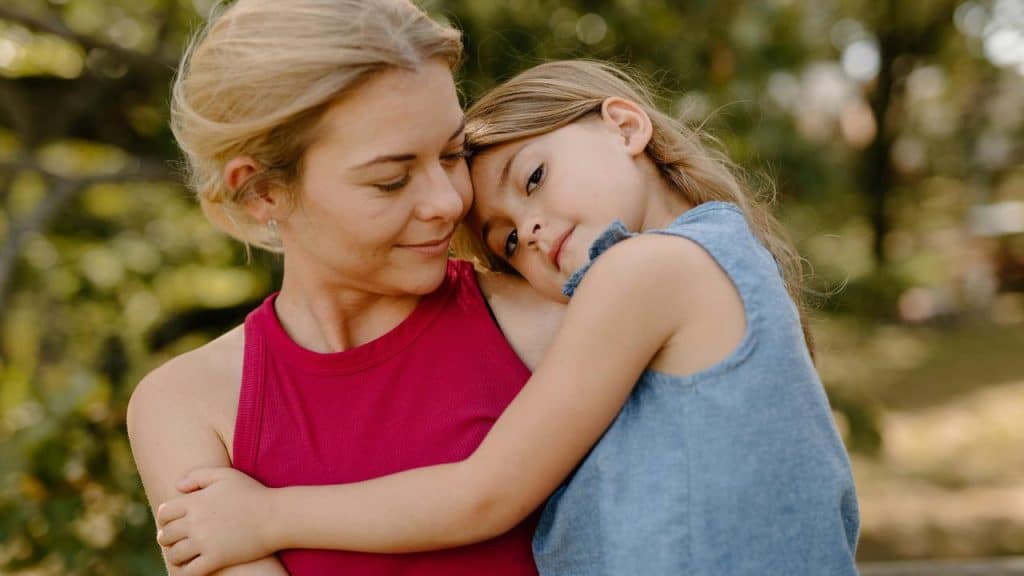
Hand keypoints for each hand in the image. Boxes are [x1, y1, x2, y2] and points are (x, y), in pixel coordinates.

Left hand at [155, 467, 276, 575]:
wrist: (275, 516)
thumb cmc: (252, 493)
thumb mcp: (225, 475)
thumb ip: (198, 475)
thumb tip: (177, 487)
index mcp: (195, 502)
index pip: (165, 512)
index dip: (164, 518)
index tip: (170, 522)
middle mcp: (195, 522)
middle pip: (166, 535)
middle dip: (167, 537)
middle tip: (173, 540)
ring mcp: (205, 542)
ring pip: (175, 554)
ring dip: (175, 555)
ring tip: (181, 555)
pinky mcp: (216, 559)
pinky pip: (189, 571)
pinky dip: (185, 572)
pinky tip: (190, 568)